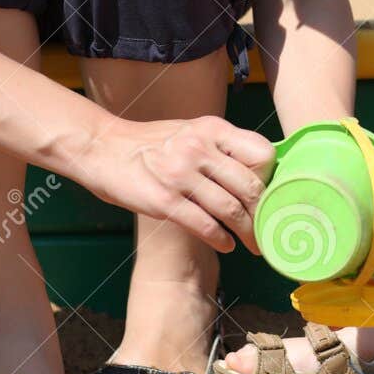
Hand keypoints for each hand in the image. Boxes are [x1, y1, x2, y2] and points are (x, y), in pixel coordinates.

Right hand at [72, 115, 274, 253]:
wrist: (103, 149)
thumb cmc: (153, 143)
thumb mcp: (192, 131)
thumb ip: (223, 146)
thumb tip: (261, 172)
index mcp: (212, 128)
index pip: (262, 154)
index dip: (270, 179)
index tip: (270, 195)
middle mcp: (199, 148)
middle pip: (250, 187)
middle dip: (264, 214)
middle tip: (269, 230)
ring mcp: (180, 175)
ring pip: (231, 210)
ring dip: (248, 233)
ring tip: (254, 244)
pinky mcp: (164, 201)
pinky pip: (205, 226)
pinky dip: (222, 240)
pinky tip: (227, 245)